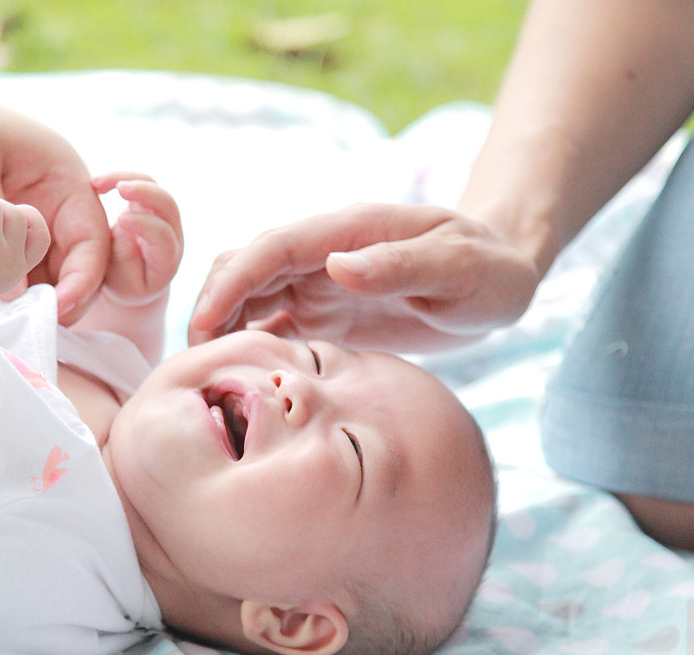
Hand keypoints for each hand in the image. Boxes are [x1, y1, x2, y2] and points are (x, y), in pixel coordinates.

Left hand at [0, 74, 110, 322]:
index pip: (92, 235)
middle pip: (76, 262)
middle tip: (41, 326)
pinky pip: (9, 272)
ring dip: (34, 300)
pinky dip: (4, 292)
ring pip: (44, 273)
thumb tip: (13, 293)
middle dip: (65, 296)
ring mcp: (19, 219)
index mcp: (60, 173)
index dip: (85, 275)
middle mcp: (48, 200)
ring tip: (14, 324)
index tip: (62, 307)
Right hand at [92, 171, 182, 305]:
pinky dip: (117, 177)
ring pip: (154, 186)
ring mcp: (160, 214)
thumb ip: (123, 260)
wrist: (131, 278)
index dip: (145, 225)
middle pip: (168, 204)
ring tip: (96, 182)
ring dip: (128, 179)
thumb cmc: (126, 285)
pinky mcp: (146, 203)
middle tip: (121, 189)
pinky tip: (94, 183)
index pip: (164, 236)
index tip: (120, 221)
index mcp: (167, 259)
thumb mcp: (122, 283)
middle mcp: (171, 233)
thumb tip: (123, 231)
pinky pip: (138, 181)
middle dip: (146, 193)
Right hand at [187, 203, 539, 350]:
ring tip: (208, 380)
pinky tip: (240, 383)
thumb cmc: (486, 268)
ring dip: (222, 331)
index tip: (205, 321)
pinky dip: (247, 349)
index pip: (272, 248)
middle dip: (212, 309)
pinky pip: (271, 329)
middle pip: (244, 270)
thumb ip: (400, 264)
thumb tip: (337, 266)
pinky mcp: (321, 315)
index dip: (232, 281)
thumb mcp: (457, 266)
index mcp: (346, 232)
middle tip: (196, 365)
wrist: (497, 278)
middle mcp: (321, 256)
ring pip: (248, 299)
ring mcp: (317, 285)